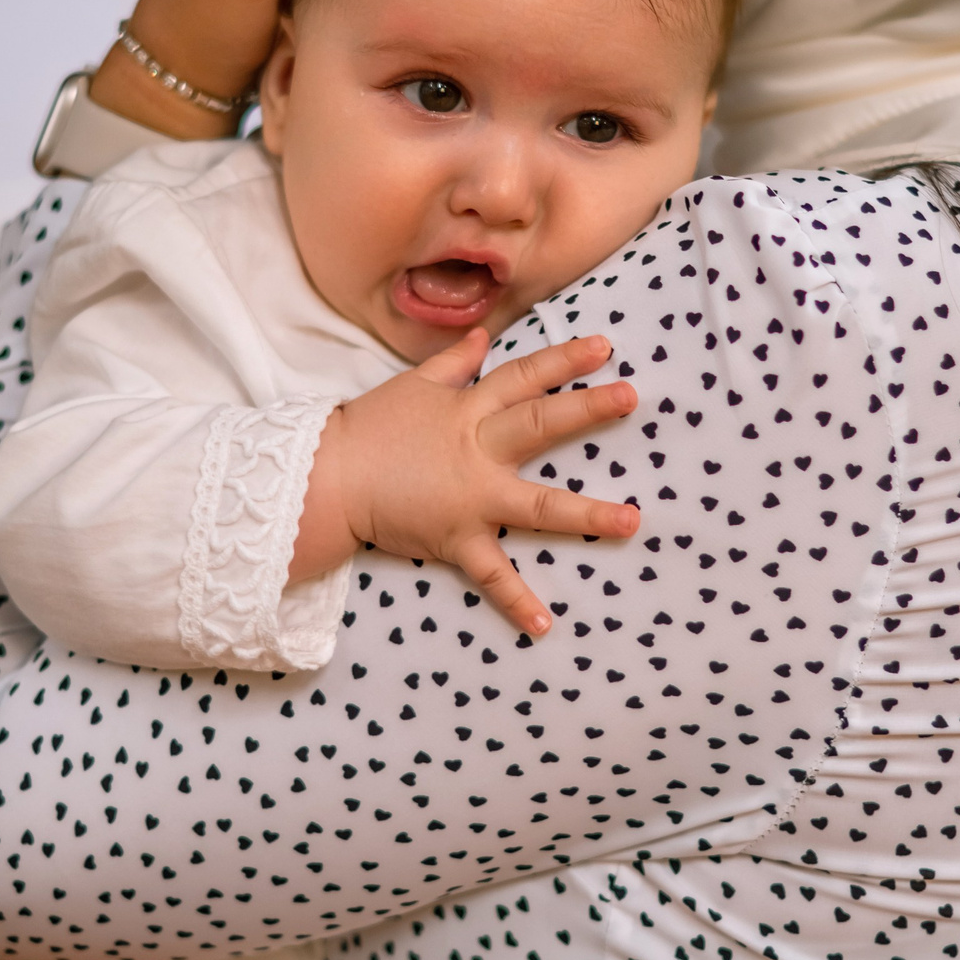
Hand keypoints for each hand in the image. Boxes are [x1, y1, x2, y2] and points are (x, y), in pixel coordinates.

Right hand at [292, 330, 641, 632]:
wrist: (327, 478)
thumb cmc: (368, 429)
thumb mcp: (412, 385)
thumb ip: (453, 362)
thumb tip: (482, 336)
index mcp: (467, 409)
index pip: (522, 377)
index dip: (562, 359)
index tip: (604, 347)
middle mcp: (477, 449)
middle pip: (539, 423)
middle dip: (587, 408)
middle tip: (633, 397)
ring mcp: (471, 497)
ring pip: (537, 505)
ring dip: (586, 514)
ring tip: (632, 522)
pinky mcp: (456, 538)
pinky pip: (490, 573)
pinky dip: (515, 600)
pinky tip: (544, 624)